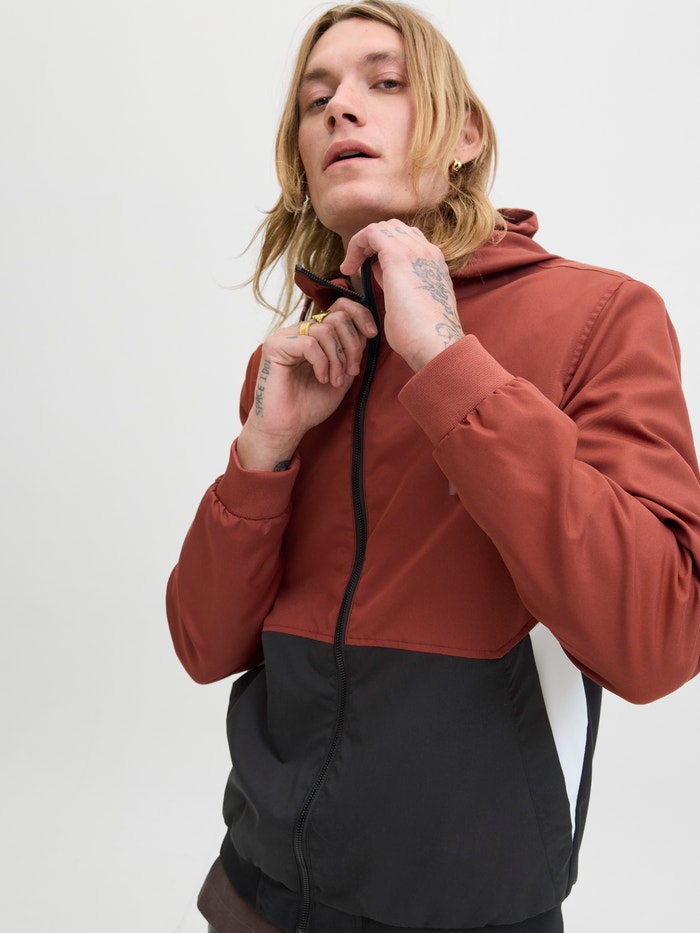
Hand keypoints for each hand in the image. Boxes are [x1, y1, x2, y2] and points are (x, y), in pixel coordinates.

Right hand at [237, 297, 377, 470]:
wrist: (288, 426)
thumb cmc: (311, 404)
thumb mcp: (342, 375)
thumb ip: (352, 352)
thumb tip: (366, 330)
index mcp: (315, 334)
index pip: (339, 307)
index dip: (359, 315)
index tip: (372, 334)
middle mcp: (300, 330)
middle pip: (336, 317)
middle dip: (351, 345)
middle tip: (351, 371)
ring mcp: (286, 336)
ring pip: (325, 330)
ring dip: (337, 359)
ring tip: (334, 381)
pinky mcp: (275, 346)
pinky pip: (309, 343)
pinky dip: (321, 362)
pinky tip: (321, 379)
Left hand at [340, 220, 463, 370]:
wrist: (434, 343)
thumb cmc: (422, 335)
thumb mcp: (411, 305)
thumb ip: (398, 285)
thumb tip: (382, 275)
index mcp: (434, 264)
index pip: (408, 242)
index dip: (384, 252)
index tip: (369, 271)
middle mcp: (427, 252)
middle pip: (395, 229)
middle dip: (373, 243)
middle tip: (357, 265)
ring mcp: (415, 250)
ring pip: (384, 227)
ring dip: (363, 243)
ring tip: (351, 266)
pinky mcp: (398, 254)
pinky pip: (371, 233)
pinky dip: (356, 245)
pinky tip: (348, 267)